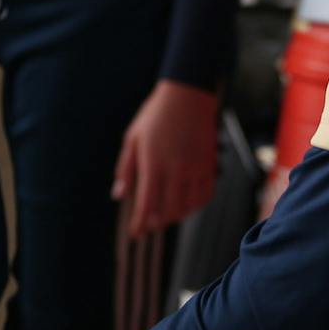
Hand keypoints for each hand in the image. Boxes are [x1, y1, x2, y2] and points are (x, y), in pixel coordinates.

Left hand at [112, 79, 218, 237]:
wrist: (187, 96)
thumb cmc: (155, 115)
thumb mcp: (132, 139)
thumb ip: (126, 169)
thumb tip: (119, 195)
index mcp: (153, 164)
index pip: (146, 204)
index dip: (140, 223)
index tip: (135, 233)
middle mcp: (176, 170)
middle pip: (168, 211)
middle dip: (157, 222)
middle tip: (149, 224)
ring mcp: (195, 169)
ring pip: (188, 207)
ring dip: (176, 216)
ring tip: (165, 215)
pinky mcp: (209, 165)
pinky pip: (206, 195)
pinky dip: (196, 205)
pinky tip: (187, 204)